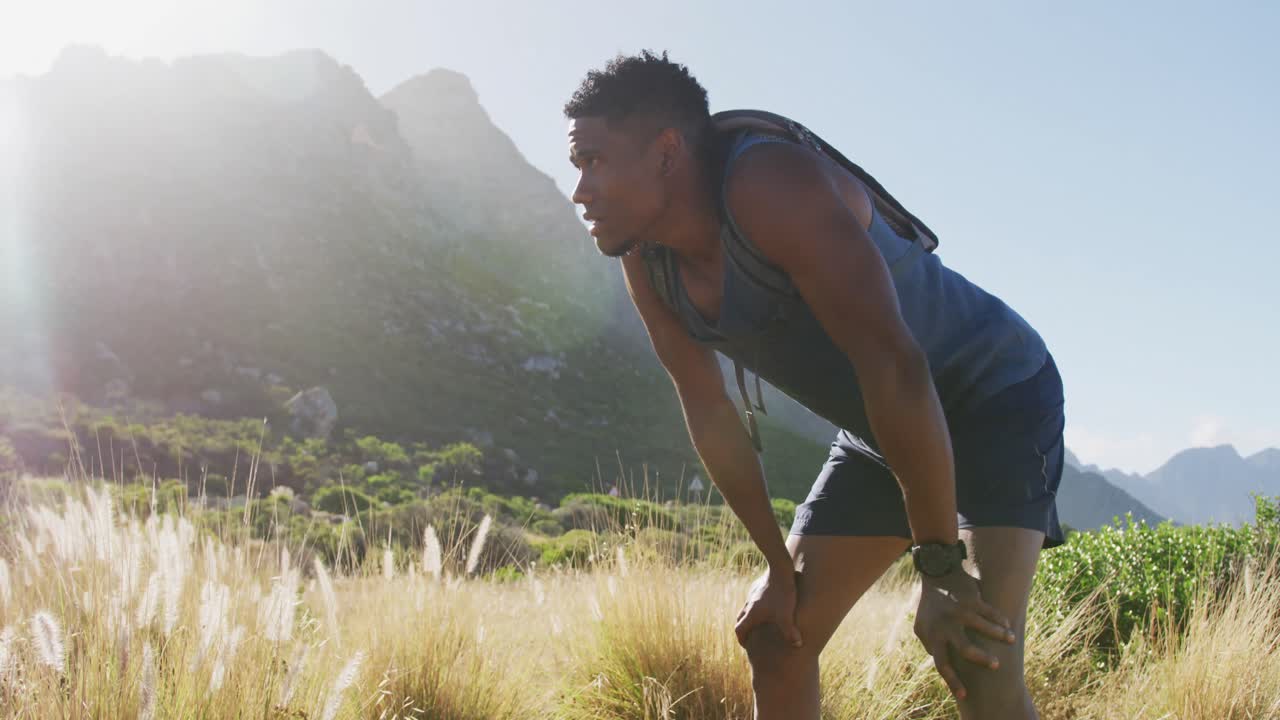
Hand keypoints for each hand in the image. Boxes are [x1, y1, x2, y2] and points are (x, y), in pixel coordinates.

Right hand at [734, 568, 802, 648]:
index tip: (747, 646)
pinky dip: (757, 606)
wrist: (779, 568)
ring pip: (746, 608)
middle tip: (751, 637)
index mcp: (751, 614)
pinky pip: (754, 599)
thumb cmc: (782, 593)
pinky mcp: (758, 586)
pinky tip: (769, 605)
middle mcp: (749, 604)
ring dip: (749, 617)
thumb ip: (790, 632)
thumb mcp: (786, 615)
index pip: (739, 630)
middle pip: (740, 619)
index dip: (742, 640)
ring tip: (760, 623)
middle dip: (744, 629)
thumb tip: (798, 645)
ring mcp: (753, 594)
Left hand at [913, 570, 1015, 700]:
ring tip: (1011, 640)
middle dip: (983, 659)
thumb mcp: (922, 626)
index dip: (952, 681)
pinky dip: (1000, 620)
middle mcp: (945, 625)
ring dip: (1000, 636)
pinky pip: (990, 612)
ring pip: (984, 628)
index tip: (965, 695)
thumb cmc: (930, 606)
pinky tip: (1007, 625)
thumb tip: (943, 662)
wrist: (935, 574)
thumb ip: (931, 644)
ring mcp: (959, 611)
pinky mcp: (970, 599)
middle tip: (996, 665)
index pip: (941, 664)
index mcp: (933, 635)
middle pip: (966, 649)